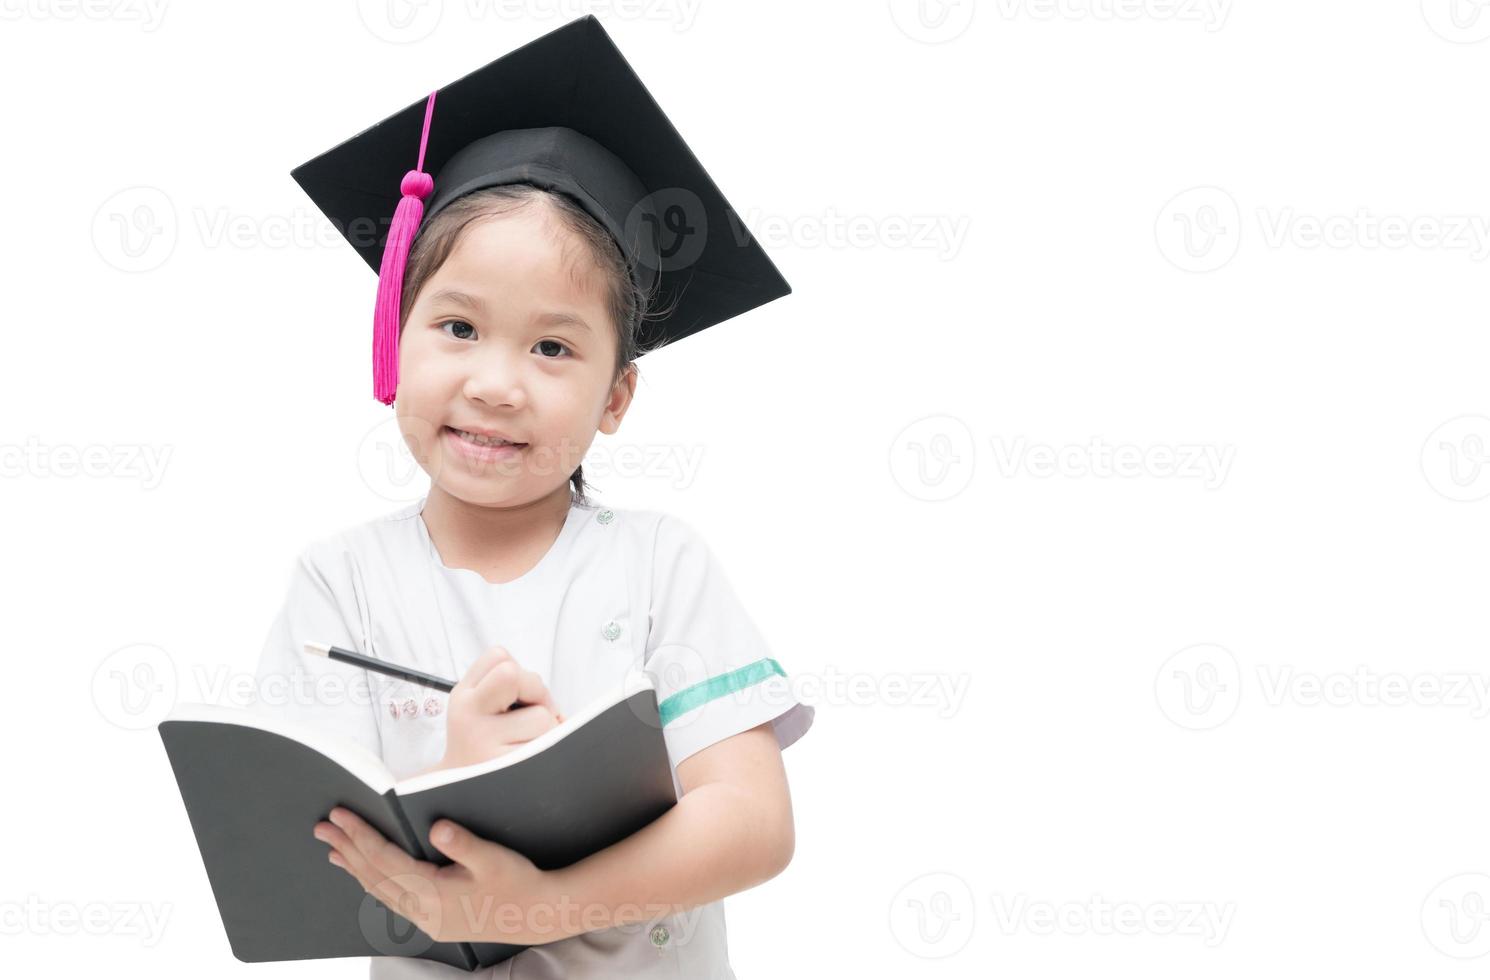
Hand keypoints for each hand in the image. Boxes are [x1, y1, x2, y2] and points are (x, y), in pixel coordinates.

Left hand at [314, 806, 572, 944]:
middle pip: (374, 876)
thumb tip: (437, 827)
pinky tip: (368, 875)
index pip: (385, 860)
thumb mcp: (493, 858)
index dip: (360, 835)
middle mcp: (423, 910)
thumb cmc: (518, 882)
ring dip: (355, 868)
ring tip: (334, 850)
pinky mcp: (433, 921)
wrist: (537, 915)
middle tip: (322, 827)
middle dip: (347, 848)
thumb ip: (463, 844)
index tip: (340, 815)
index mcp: (433, 893)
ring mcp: (426, 919)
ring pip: (379, 891)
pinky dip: (374, 883)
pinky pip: (392, 900)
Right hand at [439, 646, 562, 770]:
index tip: (520, 693)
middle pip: (516, 676)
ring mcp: (484, 746)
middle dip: (538, 692)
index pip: (499, 657)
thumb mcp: (478, 706)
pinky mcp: (505, 772)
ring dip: (549, 728)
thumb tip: (555, 706)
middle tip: (534, 713)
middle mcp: (467, 718)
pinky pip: (548, 747)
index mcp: (462, 697)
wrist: (458, 796)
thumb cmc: (482, 743)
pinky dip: (552, 749)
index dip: (520, 672)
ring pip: (542, 717)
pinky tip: (536, 759)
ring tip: (530, 742)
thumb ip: (506, 685)